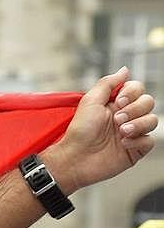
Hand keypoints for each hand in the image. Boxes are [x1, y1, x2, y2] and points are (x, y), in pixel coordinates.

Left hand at [43, 67, 156, 192]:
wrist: (75, 157)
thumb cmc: (79, 131)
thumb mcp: (90, 101)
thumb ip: (107, 83)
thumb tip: (124, 70)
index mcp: (116, 104)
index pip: (138, 89)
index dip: (133, 92)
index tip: (119, 101)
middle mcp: (126, 116)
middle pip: (148, 102)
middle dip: (134, 109)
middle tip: (117, 119)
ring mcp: (132, 132)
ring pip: (153, 120)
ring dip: (138, 124)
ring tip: (121, 132)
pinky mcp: (135, 149)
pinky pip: (149, 140)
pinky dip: (137, 141)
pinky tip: (122, 144)